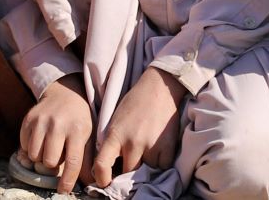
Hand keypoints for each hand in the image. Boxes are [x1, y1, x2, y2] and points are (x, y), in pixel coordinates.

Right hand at [18, 76, 93, 193]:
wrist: (65, 94)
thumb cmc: (79, 120)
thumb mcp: (88, 135)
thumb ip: (86, 159)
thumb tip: (87, 183)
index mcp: (77, 130)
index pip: (72, 161)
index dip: (67, 180)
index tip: (63, 190)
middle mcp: (58, 124)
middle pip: (49, 161)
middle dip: (52, 165)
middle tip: (56, 157)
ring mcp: (41, 121)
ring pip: (34, 155)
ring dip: (40, 157)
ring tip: (48, 148)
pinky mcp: (28, 119)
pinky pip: (24, 145)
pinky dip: (31, 148)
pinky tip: (40, 140)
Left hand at [89, 66, 181, 188]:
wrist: (159, 87)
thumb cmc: (135, 103)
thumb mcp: (115, 120)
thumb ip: (112, 143)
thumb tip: (108, 167)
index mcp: (115, 135)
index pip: (102, 165)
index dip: (101, 178)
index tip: (104, 182)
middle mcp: (131, 143)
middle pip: (127, 173)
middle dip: (127, 171)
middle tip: (130, 163)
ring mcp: (150, 146)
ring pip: (145, 172)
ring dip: (146, 165)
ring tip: (146, 148)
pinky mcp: (167, 148)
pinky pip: (162, 167)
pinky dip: (160, 162)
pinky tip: (158, 147)